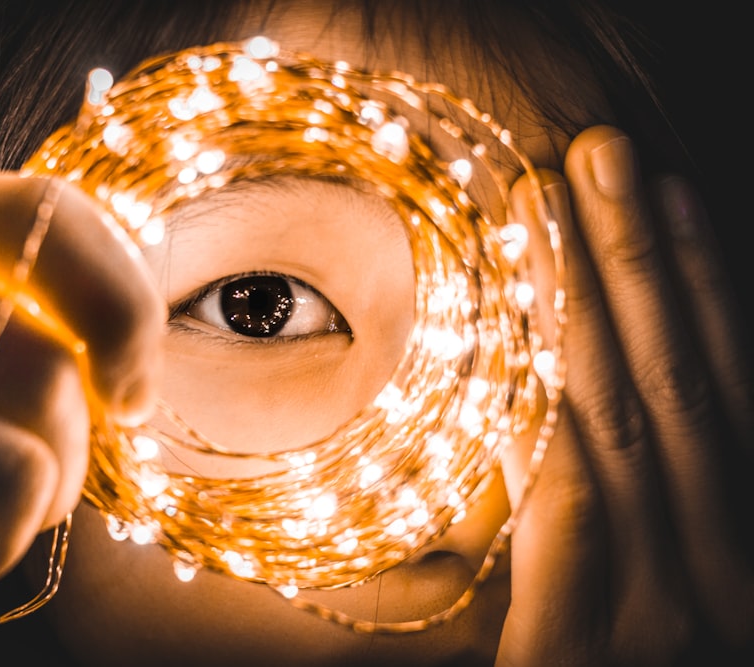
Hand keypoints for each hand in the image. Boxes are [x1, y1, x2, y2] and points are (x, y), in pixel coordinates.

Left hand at [497, 125, 752, 664]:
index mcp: (739, 543)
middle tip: (603, 154)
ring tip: (559, 199)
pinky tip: (530, 327)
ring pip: (628, 421)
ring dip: (592, 300)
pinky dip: (554, 406)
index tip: (658, 190)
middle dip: (644, 258)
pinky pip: (572, 505)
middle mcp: (728, 566)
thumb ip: (619, 503)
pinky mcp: (597, 651)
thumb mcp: (644, 589)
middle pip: (679, 382)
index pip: (717, 386)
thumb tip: (573, 397)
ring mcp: (678, 611)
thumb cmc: (618, 663)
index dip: (698, 279)